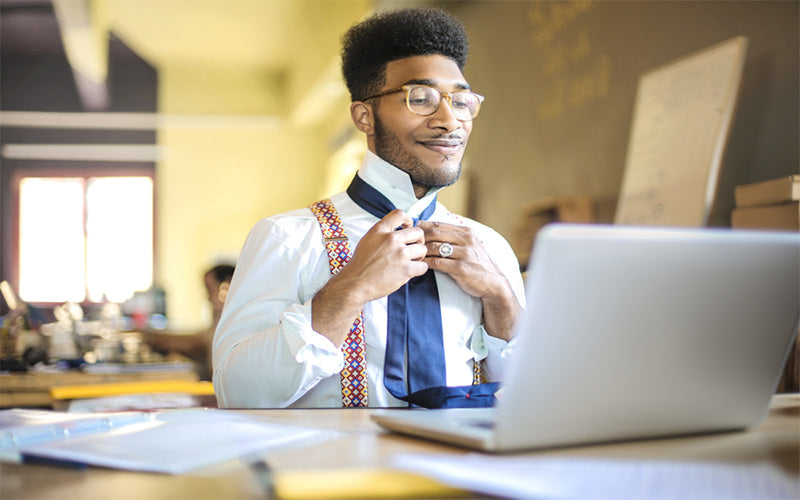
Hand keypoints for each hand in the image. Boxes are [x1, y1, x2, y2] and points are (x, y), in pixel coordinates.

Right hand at [312, 209, 428, 345]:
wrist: (355, 283)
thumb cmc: (360, 265)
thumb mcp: (368, 240)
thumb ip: (382, 233)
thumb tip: (397, 231)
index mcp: (380, 230)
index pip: (400, 214)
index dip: (408, 220)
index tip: (408, 227)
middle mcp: (391, 239)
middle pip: (418, 232)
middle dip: (418, 240)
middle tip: (413, 248)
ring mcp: (400, 254)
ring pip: (422, 249)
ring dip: (419, 256)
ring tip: (411, 261)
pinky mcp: (406, 269)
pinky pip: (423, 266)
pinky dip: (419, 269)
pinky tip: (411, 271)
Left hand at [418, 220, 520, 339]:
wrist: (493, 284)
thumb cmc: (477, 265)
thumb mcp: (469, 246)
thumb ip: (454, 238)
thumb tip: (432, 231)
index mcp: (466, 232)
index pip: (439, 224)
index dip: (423, 227)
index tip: (412, 232)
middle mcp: (467, 240)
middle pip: (435, 233)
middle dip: (419, 237)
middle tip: (408, 243)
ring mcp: (465, 254)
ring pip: (435, 247)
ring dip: (421, 251)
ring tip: (412, 255)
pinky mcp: (461, 268)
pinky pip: (438, 263)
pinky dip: (427, 263)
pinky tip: (421, 265)